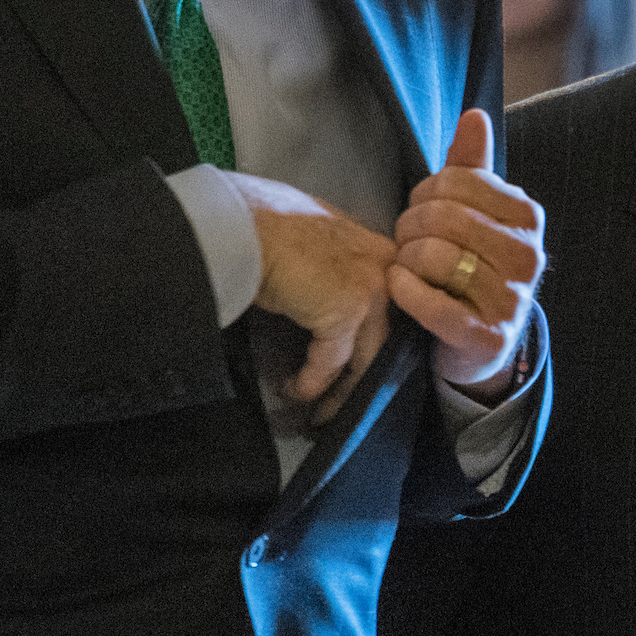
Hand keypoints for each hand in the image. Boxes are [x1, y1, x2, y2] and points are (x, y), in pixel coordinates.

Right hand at [226, 171, 397, 424]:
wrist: (241, 223)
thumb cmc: (263, 227)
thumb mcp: (314, 244)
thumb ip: (333, 269)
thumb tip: (325, 300)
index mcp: (377, 250)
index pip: (394, 307)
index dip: (375, 341)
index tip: (358, 367)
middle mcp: (385, 267)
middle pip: (385, 337)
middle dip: (363, 376)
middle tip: (343, 402)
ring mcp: (371, 289)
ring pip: (366, 357)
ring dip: (341, 390)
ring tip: (321, 411)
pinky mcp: (346, 311)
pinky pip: (330, 362)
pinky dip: (310, 382)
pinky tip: (293, 389)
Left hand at [390, 109, 545, 400]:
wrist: (479, 345)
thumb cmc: (471, 268)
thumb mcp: (475, 215)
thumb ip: (472, 166)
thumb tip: (474, 115)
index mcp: (527, 218)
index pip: (457, 181)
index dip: (425, 193)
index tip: (421, 211)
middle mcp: (528, 257)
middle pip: (444, 217)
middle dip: (411, 228)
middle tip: (407, 242)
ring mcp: (511, 299)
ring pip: (434, 257)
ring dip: (406, 262)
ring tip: (407, 268)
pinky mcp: (486, 337)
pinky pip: (431, 302)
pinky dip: (404, 291)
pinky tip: (400, 288)